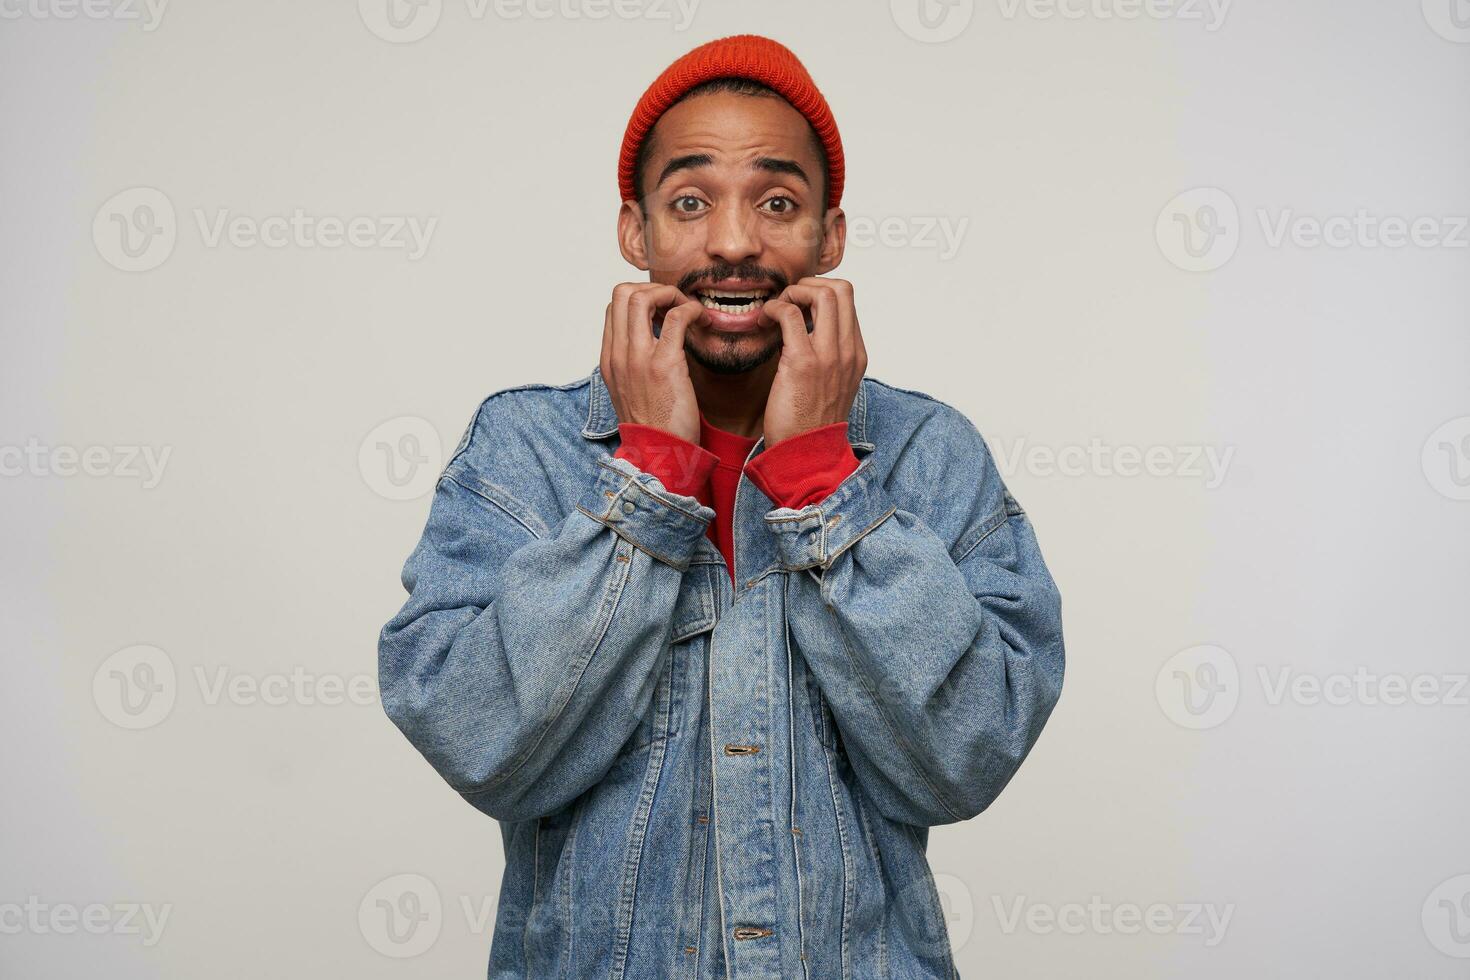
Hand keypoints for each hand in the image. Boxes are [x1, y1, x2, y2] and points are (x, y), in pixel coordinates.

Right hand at [600, 283, 707, 444]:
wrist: (659, 456)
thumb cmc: (655, 426)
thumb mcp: (633, 391)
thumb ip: (636, 364)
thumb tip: (653, 341)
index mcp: (609, 360)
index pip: (612, 308)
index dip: (639, 299)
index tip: (662, 311)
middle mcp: (618, 355)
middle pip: (621, 293)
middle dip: (652, 288)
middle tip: (674, 303)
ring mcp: (638, 358)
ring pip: (642, 296)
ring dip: (669, 294)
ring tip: (687, 309)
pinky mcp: (664, 365)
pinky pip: (676, 317)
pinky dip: (691, 309)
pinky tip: (702, 320)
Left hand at [757, 277, 866, 446]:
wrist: (806, 456)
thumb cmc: (810, 423)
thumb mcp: (830, 385)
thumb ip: (826, 357)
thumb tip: (804, 331)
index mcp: (856, 355)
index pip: (848, 302)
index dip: (820, 294)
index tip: (798, 306)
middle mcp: (849, 351)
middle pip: (842, 288)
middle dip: (809, 285)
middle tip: (788, 302)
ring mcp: (829, 355)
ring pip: (822, 293)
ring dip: (793, 292)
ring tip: (776, 311)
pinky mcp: (803, 362)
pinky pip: (790, 314)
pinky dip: (773, 308)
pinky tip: (763, 321)